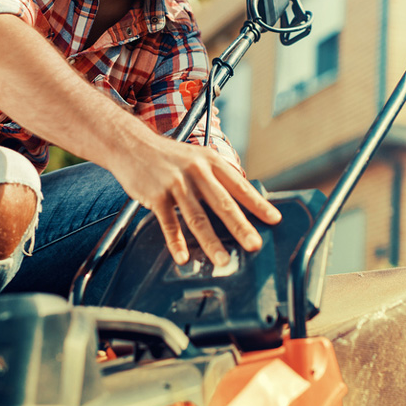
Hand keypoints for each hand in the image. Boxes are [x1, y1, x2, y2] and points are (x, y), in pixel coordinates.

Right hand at [114, 137, 281, 266]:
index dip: (258, 204)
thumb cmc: (168, 156)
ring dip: (211, 242)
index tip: (274, 220)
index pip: (240, 185)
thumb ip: (216, 178)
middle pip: (222, 203)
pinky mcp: (156, 195)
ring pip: (197, 217)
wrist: (131, 145)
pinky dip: (176, 242)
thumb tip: (239, 202)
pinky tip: (183, 257)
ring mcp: (175, 184)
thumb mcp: (197, 158)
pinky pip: (168, 223)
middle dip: (240, 227)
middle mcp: (196, 171)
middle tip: (254, 245)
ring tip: (223, 260)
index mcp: (211, 161)